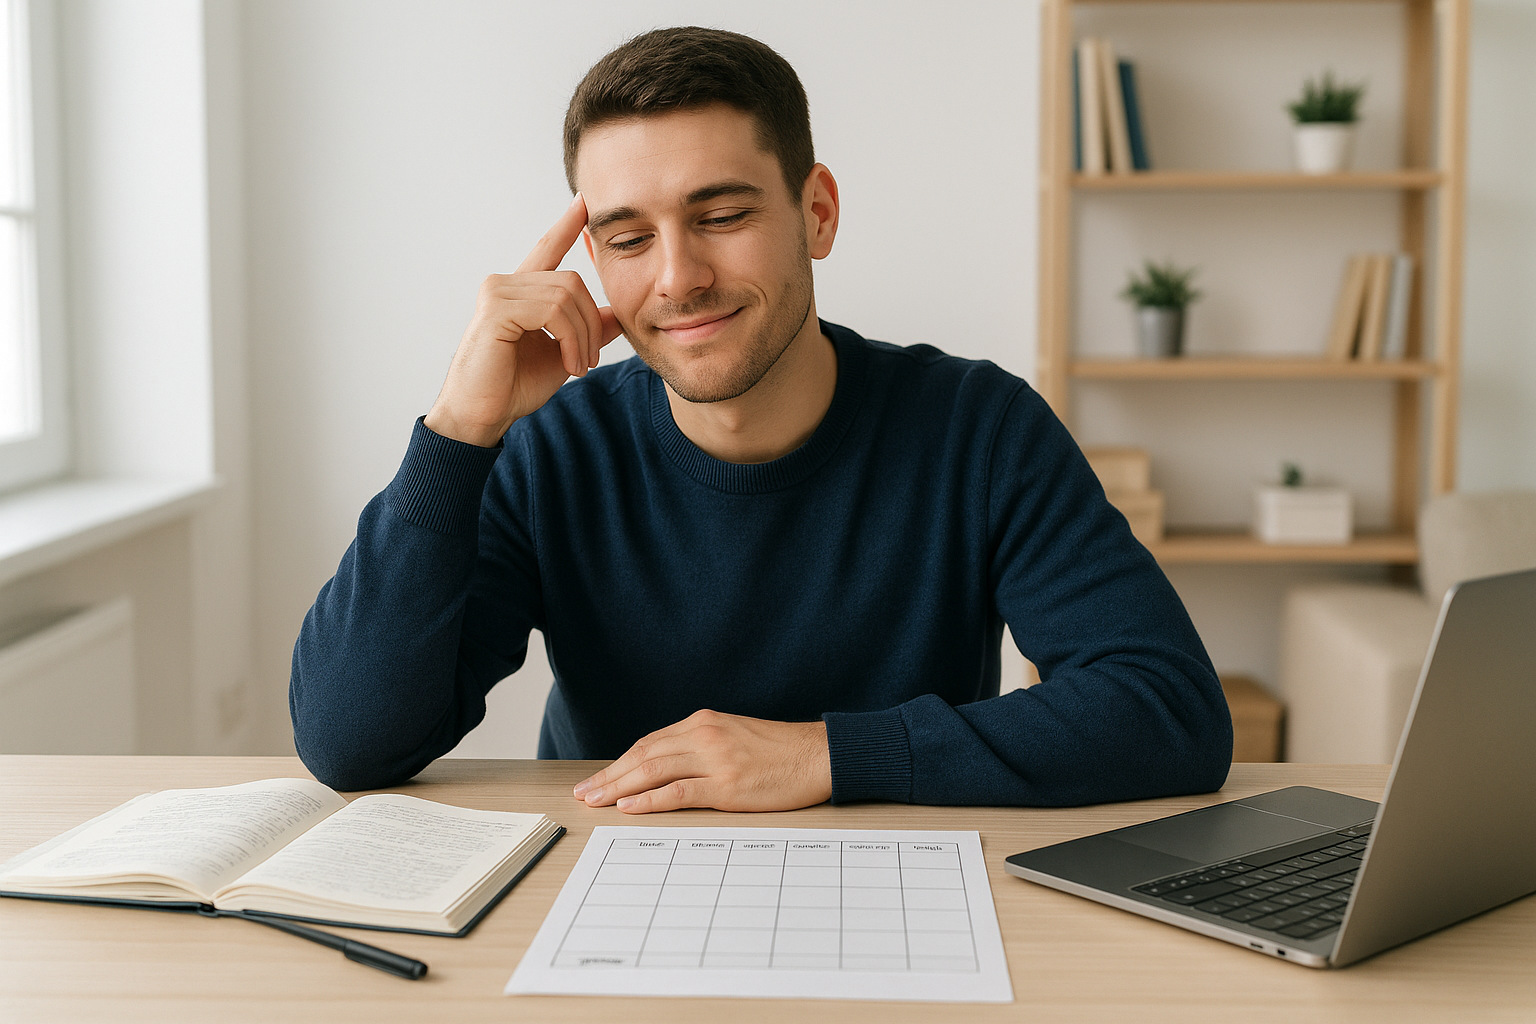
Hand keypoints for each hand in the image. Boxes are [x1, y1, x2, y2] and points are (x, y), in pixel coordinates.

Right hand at [424, 193, 623, 446]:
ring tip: (579, 367)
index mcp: (520, 292)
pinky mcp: (495, 309)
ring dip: (583, 336)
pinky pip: (552, 311)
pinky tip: (569, 364)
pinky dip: (570, 339)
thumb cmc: (513, 387)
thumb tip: (618, 314)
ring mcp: (497, 292)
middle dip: (592, 323)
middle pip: (573, 282)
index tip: (584, 203)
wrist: (483, 416)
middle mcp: (505, 284)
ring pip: (566, 296)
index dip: (566, 226)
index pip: (546, 249)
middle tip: (590, 361)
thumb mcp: (563, 356)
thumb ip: (587, 332)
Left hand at [572, 710, 832, 812]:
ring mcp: (715, 759)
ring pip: (653, 771)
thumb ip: (702, 747)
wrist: (819, 755)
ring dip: (619, 787)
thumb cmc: (780, 751)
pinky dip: (650, 799)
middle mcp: (704, 735)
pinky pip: (679, 792)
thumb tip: (669, 769)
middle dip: (609, 776)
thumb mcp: (734, 737)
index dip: (619, 763)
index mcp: (704, 722)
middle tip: (584, 793)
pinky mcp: (727, 784)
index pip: (648, 743)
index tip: (598, 779)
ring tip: (596, 801)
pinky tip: (630, 807)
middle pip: (643, 755)